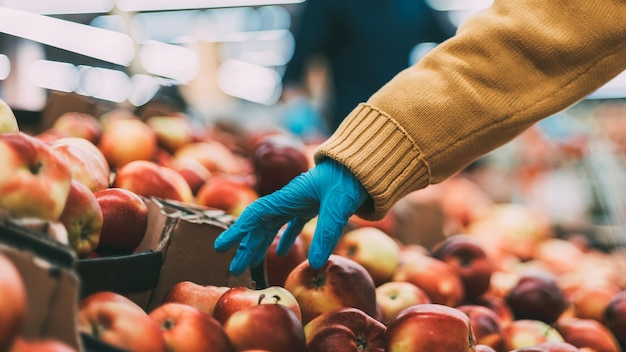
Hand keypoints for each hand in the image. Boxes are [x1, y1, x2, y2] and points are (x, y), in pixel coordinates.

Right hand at [214, 159, 368, 275]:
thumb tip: (312, 265)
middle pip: (260, 224)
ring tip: (251, 263)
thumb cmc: (349, 180)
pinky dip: (285, 238)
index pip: (255, 215)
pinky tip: (282, 251)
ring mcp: (300, 202)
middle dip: (245, 246)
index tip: (220, 246)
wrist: (365, 165)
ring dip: (261, 244)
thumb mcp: (338, 207)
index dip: (237, 231)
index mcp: (289, 197)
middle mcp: (290, 199)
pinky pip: (292, 223)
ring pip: (274, 225)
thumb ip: (326, 234)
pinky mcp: (313, 205)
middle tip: (233, 268)